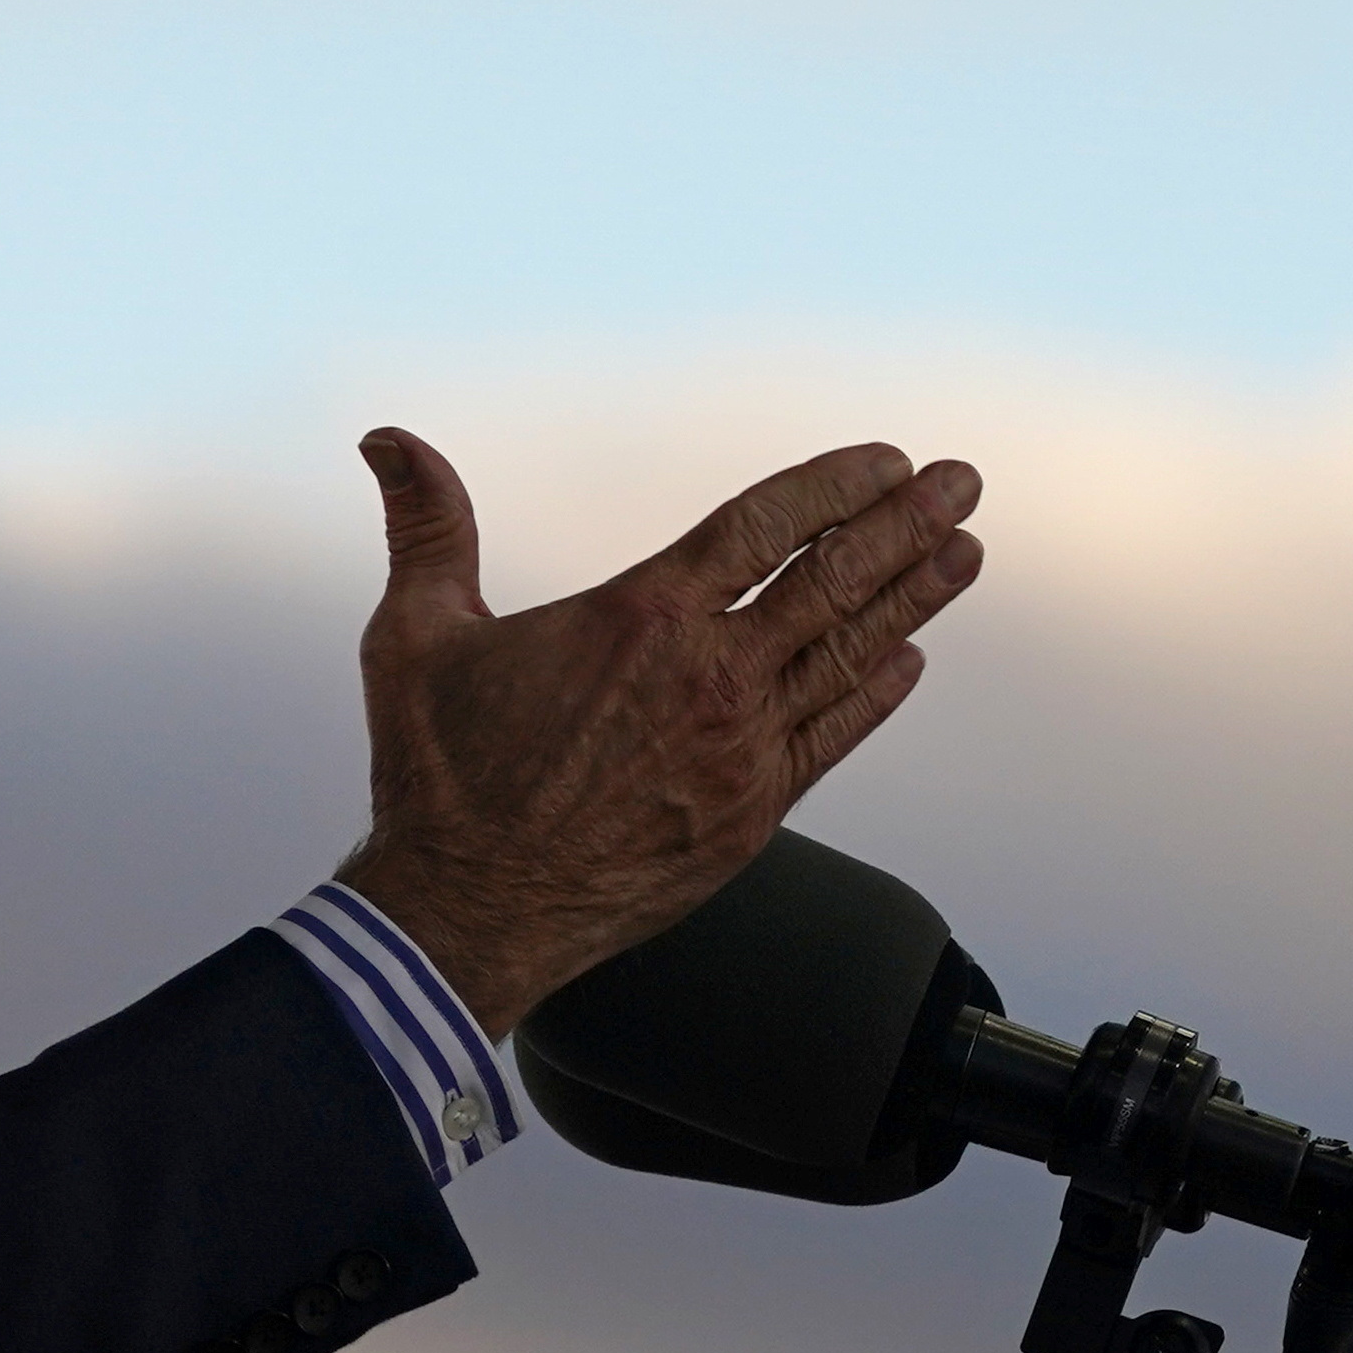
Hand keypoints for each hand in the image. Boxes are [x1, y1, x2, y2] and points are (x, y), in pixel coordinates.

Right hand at [327, 429, 982, 1034]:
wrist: (465, 915)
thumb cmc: (436, 774)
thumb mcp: (416, 634)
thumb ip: (428, 527)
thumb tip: (387, 437)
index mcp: (642, 616)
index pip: (765, 525)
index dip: (834, 485)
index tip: (885, 459)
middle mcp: (709, 677)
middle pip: (835, 580)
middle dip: (907, 525)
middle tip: (963, 483)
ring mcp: (739, 751)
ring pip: (850, 656)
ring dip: (914, 598)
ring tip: (966, 552)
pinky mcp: (748, 818)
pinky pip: (833, 740)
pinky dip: (875, 695)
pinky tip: (909, 662)